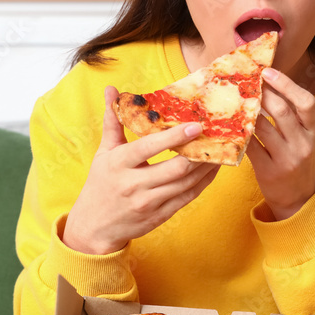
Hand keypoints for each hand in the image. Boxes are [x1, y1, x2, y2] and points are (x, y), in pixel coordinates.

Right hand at [63, 86, 219, 254]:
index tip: (196, 125)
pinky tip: (212, 169)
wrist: (94, 225)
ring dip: (206, 167)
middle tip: (215, 136)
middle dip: (198, 153)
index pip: (148, 147)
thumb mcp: (104, 152)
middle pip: (174, 169)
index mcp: (119, 163)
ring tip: (219, 150)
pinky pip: (187, 198)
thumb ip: (113, 121)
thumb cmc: (101, 183)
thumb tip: (111, 89)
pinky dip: (203, 183)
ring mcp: (148, 203)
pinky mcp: (159, 216)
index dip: (174, 137)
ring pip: (185, 184)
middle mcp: (133, 184)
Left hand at [246, 67, 314, 220]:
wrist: (300, 199)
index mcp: (313, 131)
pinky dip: (239, 133)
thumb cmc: (298, 160)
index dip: (287, 84)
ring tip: (234, 99)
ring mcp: (286, 159)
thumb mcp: (304, 137)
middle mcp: (303, 144)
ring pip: (262, 128)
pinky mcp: (269, 171)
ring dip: (247, 111)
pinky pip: (250, 147)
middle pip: (282, 111)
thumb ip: (292, 116)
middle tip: (245, 83)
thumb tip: (266, 85)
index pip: (306, 102)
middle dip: (262, 94)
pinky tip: (230, 124)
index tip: (268, 72)